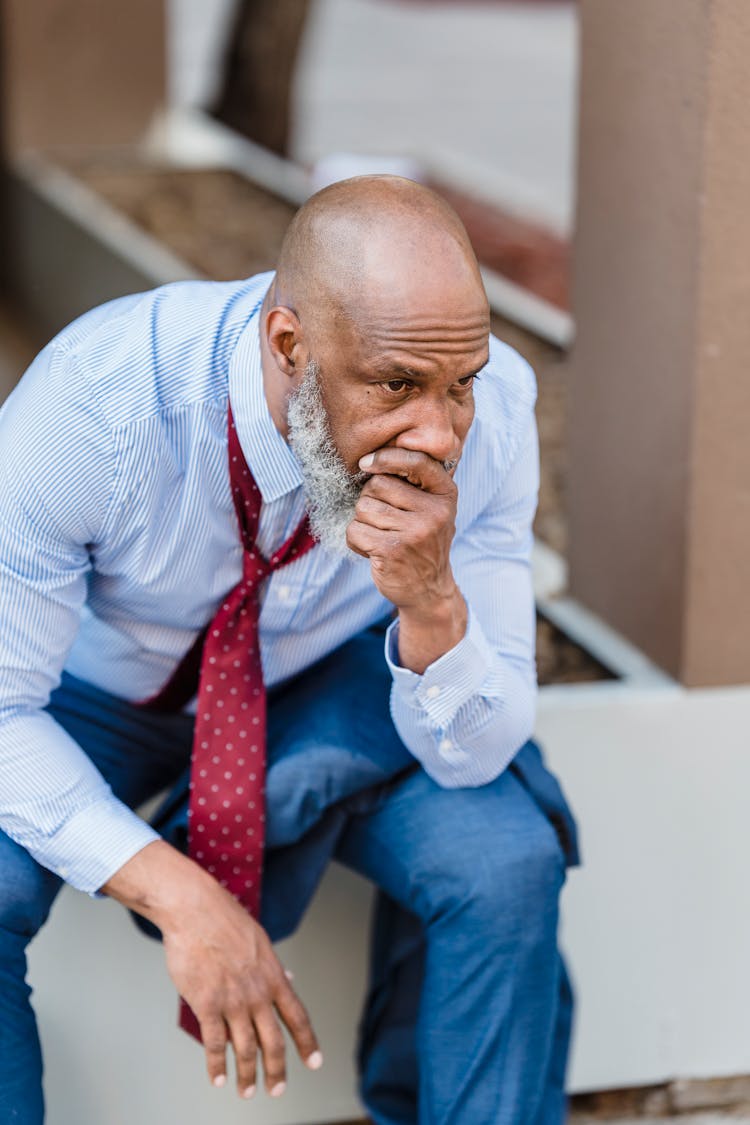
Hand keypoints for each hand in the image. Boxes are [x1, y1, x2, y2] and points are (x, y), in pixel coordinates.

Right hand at [102, 841, 321, 1098]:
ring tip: (246, 1092)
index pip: (297, 1017)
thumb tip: (289, 979)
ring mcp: (233, 1001)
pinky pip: (214, 1044)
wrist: (196, 910)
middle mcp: (258, 993)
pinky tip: (219, 1079)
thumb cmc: (225, 920)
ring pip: (246, 1049)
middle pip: (274, 1042)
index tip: (314, 1062)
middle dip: (277, 1070)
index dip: (307, 1043)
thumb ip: (272, 967)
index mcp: (274, 976)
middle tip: (277, 1089)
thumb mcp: (259, 941)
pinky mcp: (207, 1005)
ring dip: (247, 1076)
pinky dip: (217, 1065)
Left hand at [347, 448, 466, 671]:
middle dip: (371, 501)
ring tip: (381, 536)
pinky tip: (373, 550)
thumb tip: (373, 457)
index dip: (386, 458)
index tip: (366, 463)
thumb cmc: (423, 542)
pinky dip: (356, 541)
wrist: (429, 590)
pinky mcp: (392, 550)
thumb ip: (415, 482)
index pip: (415, 461)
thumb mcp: (433, 509)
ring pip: (363, 508)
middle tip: (384, 521)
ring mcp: (415, 532)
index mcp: (445, 494)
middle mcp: (434, 511)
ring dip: (363, 523)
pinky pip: (355, 530)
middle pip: (377, 485)